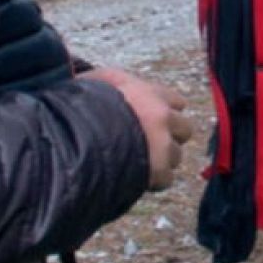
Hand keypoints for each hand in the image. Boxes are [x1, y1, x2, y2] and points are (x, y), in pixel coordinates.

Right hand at [81, 67, 193, 190]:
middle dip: (170, 137)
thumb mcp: (95, 81)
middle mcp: (163, 116)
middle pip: (184, 129)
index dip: (165, 112)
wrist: (78, 135)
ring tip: (136, 162)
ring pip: (176, 156)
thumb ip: (109, 81)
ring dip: (161, 160)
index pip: (177, 102)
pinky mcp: (159, 171)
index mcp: (150, 93)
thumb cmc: (83, 105)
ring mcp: (163, 144)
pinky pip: (165, 179)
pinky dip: (153, 182)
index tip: (153, 120)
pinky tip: (134, 178)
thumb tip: (102, 81)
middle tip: (149, 144)